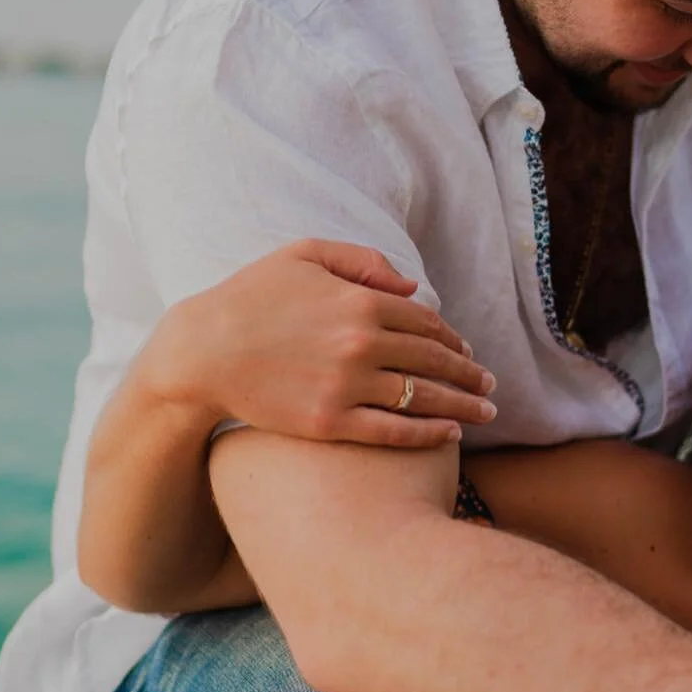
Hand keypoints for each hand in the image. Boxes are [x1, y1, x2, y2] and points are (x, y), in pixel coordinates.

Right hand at [142, 241, 497, 446]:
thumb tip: (411, 286)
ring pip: (423, 398)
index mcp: (359, 302)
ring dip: (463, 406)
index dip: (453, 339)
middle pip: (434, 361)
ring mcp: (347, 386)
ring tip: (485, 413)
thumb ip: (362, 261)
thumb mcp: (303, 256)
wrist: (201, 352)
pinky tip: (451, 435)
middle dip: (469, 375)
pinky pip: (394, 431)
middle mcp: (361, 345)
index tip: (468, 351)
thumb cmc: (249, 298)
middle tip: (490, 386)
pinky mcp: (331, 423)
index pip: (425, 323)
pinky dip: (428, 434)